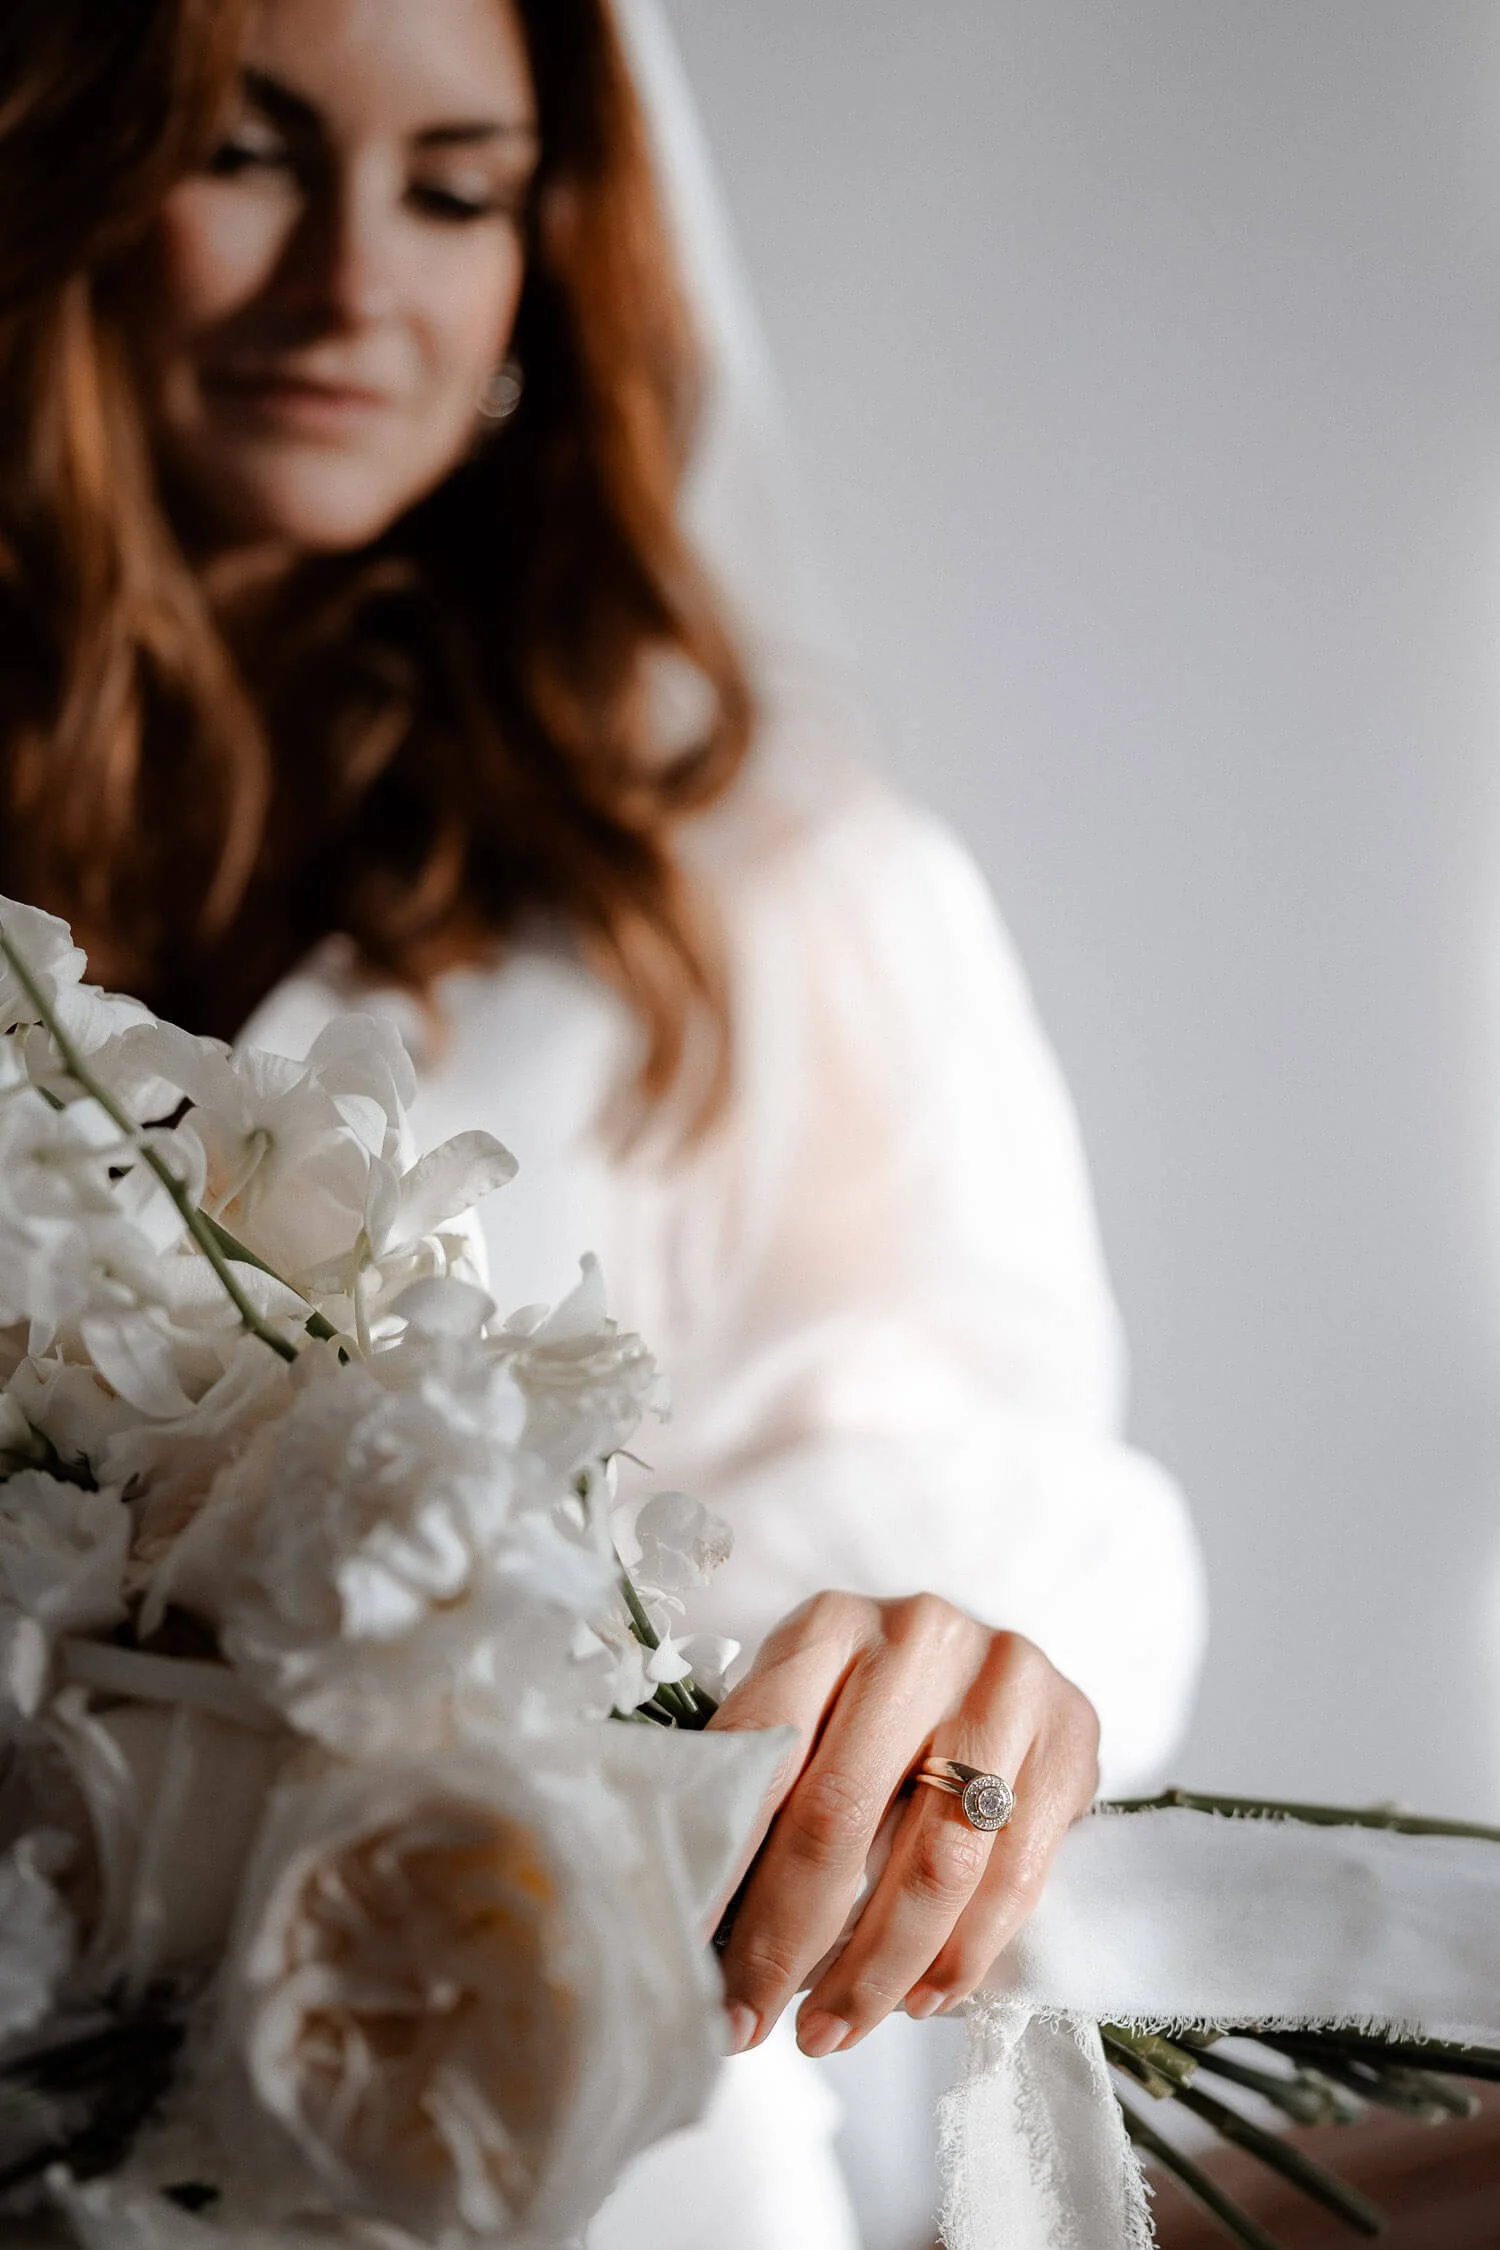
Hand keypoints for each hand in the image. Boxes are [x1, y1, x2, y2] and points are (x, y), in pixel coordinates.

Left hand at [706, 1591, 1098, 2058]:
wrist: (990, 1661)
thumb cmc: (871, 1703)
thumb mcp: (805, 1709)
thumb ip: (757, 1783)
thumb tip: (698, 1919)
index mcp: (831, 1623)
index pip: (762, 1751)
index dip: (720, 1861)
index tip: (685, 1954)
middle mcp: (919, 1637)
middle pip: (840, 1814)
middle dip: (786, 1940)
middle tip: (746, 2024)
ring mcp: (1006, 1681)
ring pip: (934, 1863)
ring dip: (875, 1972)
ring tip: (829, 2032)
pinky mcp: (1070, 1734)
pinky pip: (1014, 1876)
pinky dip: (962, 1957)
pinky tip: (918, 2000)